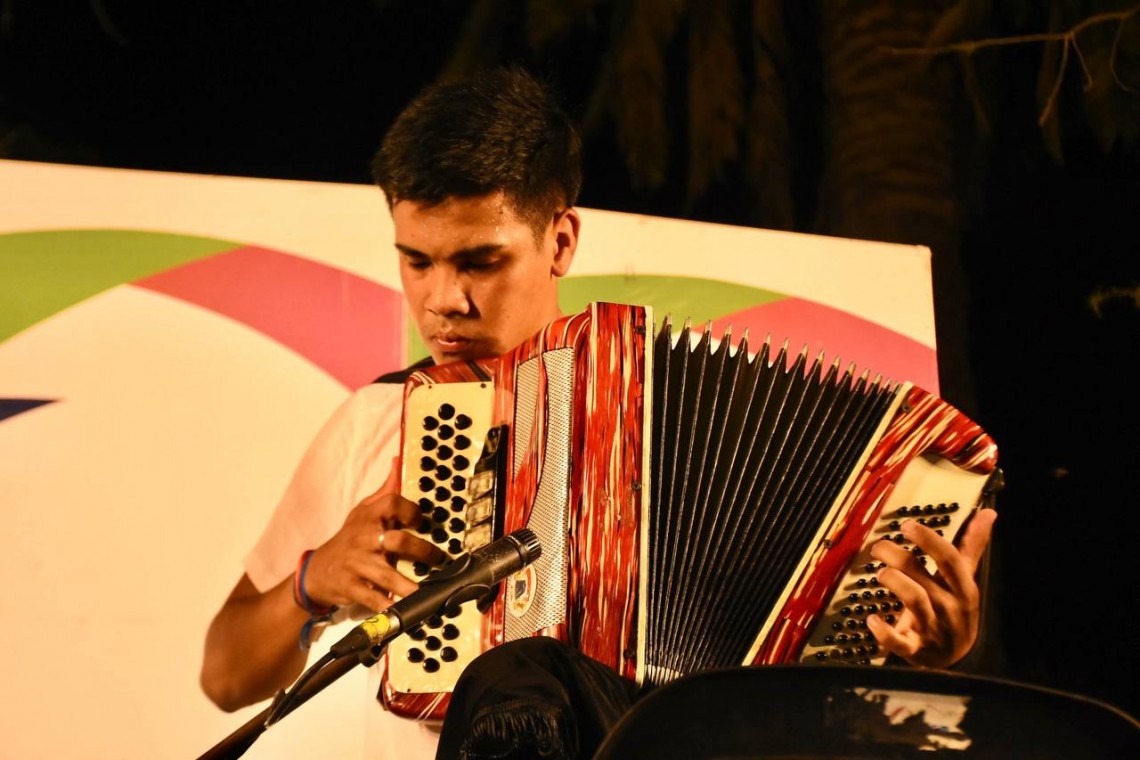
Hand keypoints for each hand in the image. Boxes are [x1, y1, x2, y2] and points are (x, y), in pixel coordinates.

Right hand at [301, 460, 445, 611]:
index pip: (391, 503)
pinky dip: (387, 606)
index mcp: (368, 517)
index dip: (410, 510)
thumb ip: (384, 491)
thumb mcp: (362, 512)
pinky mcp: (351, 588)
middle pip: (396, 541)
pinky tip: (401, 611)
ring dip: (408, 586)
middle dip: (421, 550)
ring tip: (426, 593)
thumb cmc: (349, 539)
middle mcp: (363, 539)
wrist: (317, 571)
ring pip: (387, 574)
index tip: (424, 521)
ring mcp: (357, 564)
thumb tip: (399, 461)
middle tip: (439, 559)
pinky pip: (373, 598)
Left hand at [865, 509, 996, 667]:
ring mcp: (932, 629)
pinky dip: (884, 633)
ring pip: (914, 602)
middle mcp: (948, 607)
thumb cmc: (956, 611)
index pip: (950, 560)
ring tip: (880, 572)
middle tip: (879, 547)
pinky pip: (900, 642)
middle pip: (924, 578)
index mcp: (963, 589)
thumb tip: (988, 513)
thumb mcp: (966, 580)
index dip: (928, 540)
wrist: (957, 660)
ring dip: (893, 582)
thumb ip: (972, 546)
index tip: (908, 525)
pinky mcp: (915, 648)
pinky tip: (872, 620)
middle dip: (898, 558)